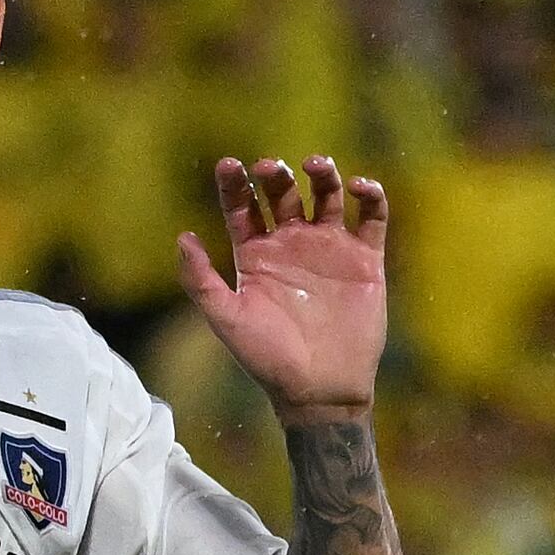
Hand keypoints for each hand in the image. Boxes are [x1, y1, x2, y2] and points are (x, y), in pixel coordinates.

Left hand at [177, 156, 387, 414]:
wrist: (319, 390)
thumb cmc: (268, 360)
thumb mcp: (226, 319)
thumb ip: (200, 280)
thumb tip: (183, 237)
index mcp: (256, 254)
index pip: (243, 207)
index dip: (235, 183)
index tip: (229, 165)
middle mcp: (292, 245)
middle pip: (283, 193)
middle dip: (275, 173)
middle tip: (269, 167)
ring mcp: (330, 249)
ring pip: (327, 194)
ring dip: (322, 173)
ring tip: (314, 164)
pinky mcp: (365, 260)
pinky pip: (372, 216)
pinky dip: (369, 195)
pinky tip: (358, 186)